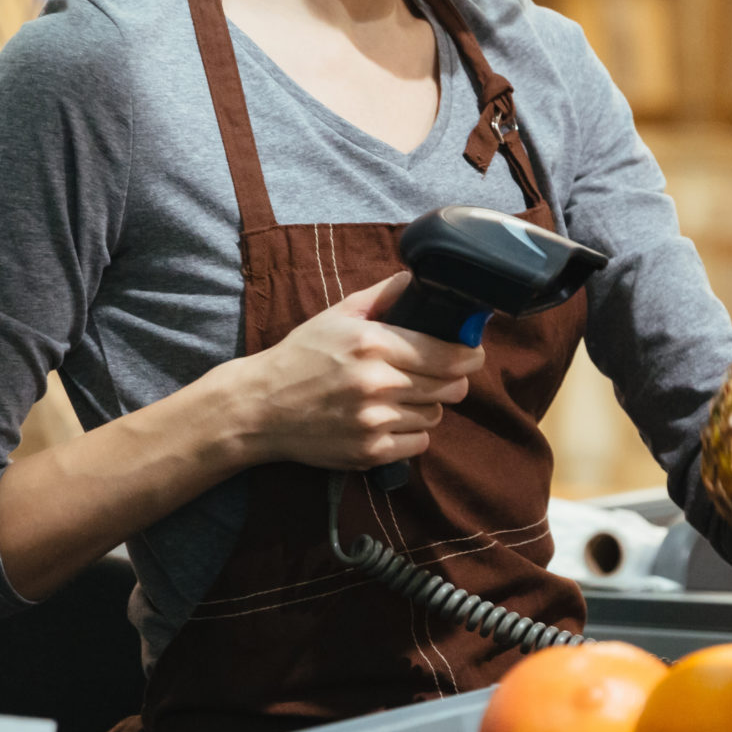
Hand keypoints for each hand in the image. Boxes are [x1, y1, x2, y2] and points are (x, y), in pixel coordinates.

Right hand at [232, 272, 486, 470]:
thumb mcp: (337, 316)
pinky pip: (418, 444)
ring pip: (435, 415)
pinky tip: (390, 420)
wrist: (261, 407)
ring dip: (426, 406)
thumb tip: (419, 279)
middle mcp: (377, 383)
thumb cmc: (301, 356)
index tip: (471, 353)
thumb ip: (383, 296)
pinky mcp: (370, 452)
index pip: (449, 354)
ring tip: (402, 396)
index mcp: (373, 343)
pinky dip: (411, 434)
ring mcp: (374, 420)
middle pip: (451, 387)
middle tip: (436, 375)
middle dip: (451, 380)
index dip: (469, 354)